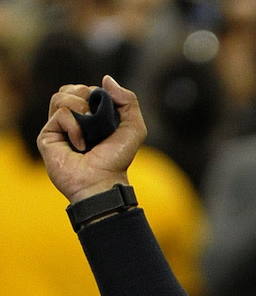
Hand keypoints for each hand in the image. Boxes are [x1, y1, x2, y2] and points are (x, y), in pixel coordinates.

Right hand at [37, 74, 145, 202]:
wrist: (102, 183)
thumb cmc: (117, 161)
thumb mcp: (134, 129)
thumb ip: (129, 101)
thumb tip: (106, 78)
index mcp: (88, 117)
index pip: (83, 89)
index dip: (94, 93)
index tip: (104, 112)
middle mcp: (71, 121)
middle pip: (69, 88)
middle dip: (85, 96)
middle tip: (95, 119)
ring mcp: (57, 128)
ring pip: (60, 96)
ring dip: (79, 108)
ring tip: (88, 130)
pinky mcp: (47, 136)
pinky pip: (60, 113)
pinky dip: (74, 126)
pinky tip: (80, 144)